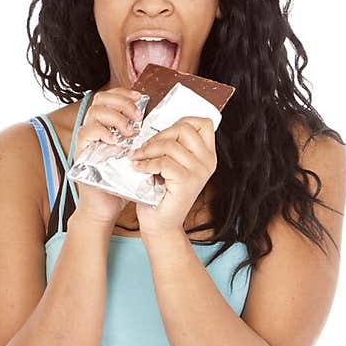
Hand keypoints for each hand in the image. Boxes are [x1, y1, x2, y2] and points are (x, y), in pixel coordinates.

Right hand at [72, 87, 146, 226]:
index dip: (124, 93)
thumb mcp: (134, 154)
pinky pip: (88, 132)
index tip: (140, 98)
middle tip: (137, 116)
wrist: (106, 205)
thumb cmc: (121, 182)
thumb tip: (156, 122)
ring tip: (130, 132)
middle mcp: (93, 128)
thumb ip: (139, 137)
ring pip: (95, 112)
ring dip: (116, 117)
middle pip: (101, 98)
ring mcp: (86, 139)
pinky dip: (104, 133)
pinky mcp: (81, 151)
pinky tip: (116, 142)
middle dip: (122, 102)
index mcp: (105, 126)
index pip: (109, 97)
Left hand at [130, 116, 217, 238]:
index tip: (162, 134)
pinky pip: (164, 162)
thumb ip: (172, 146)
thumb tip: (156, 127)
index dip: (181, 121)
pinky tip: (139, 169)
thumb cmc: (161, 194)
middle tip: (144, 148)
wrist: (159, 223)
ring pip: (171, 145)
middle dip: (159, 135)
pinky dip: (147, 164)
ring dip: (148, 150)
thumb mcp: (170, 164)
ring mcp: (199, 171)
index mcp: (207, 155)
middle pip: (185, 128)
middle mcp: (208, 161)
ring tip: (137, 159)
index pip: (203, 123)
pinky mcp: (187, 181)